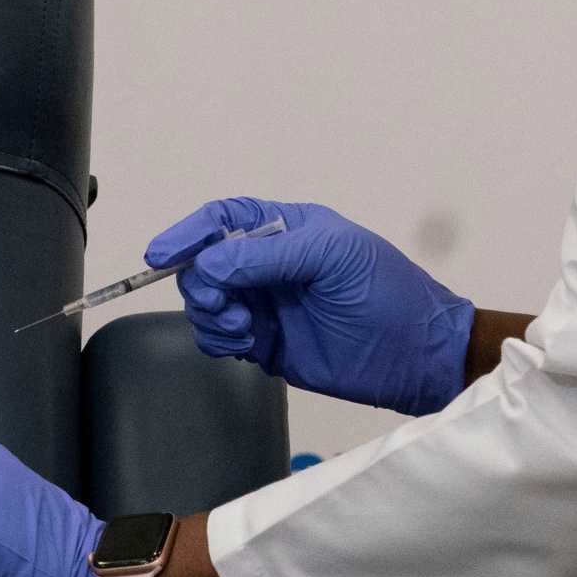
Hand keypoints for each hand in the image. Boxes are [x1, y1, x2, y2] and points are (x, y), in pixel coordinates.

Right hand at [151, 197, 473, 414]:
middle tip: (222, 303)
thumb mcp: (332, 257)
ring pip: (206, 303)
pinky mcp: (265, 343)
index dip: (188, 234)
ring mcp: (265, 304)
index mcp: (286, 229)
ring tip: (242, 328)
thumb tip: (208, 266)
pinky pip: (219, 337)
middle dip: (200, 282)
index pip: (223, 220)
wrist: (416, 356)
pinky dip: (218, 340)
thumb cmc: (386, 293)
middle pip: (204, 263)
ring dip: (210, 314)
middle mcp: (268, 265)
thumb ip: (267, 256)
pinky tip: (244, 345)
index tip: (160, 254)